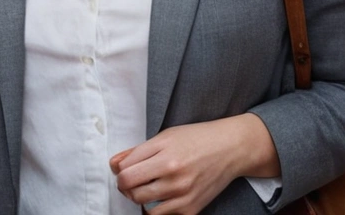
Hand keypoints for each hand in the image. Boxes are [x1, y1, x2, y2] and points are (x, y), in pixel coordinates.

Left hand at [109, 114, 277, 213]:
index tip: (125, 168)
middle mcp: (173, 174)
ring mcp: (182, 194)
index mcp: (164, 152)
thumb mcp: (166, 136)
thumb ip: (137, 151)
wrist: (230, 148)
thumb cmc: (198, 138)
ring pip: (142, 204)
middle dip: (126, 185)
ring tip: (146, 187)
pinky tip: (159, 197)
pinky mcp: (190, 209)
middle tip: (133, 179)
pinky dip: (154, 209)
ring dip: (138, 197)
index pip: (124, 170)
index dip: (120, 170)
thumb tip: (114, 164)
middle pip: (130, 189)